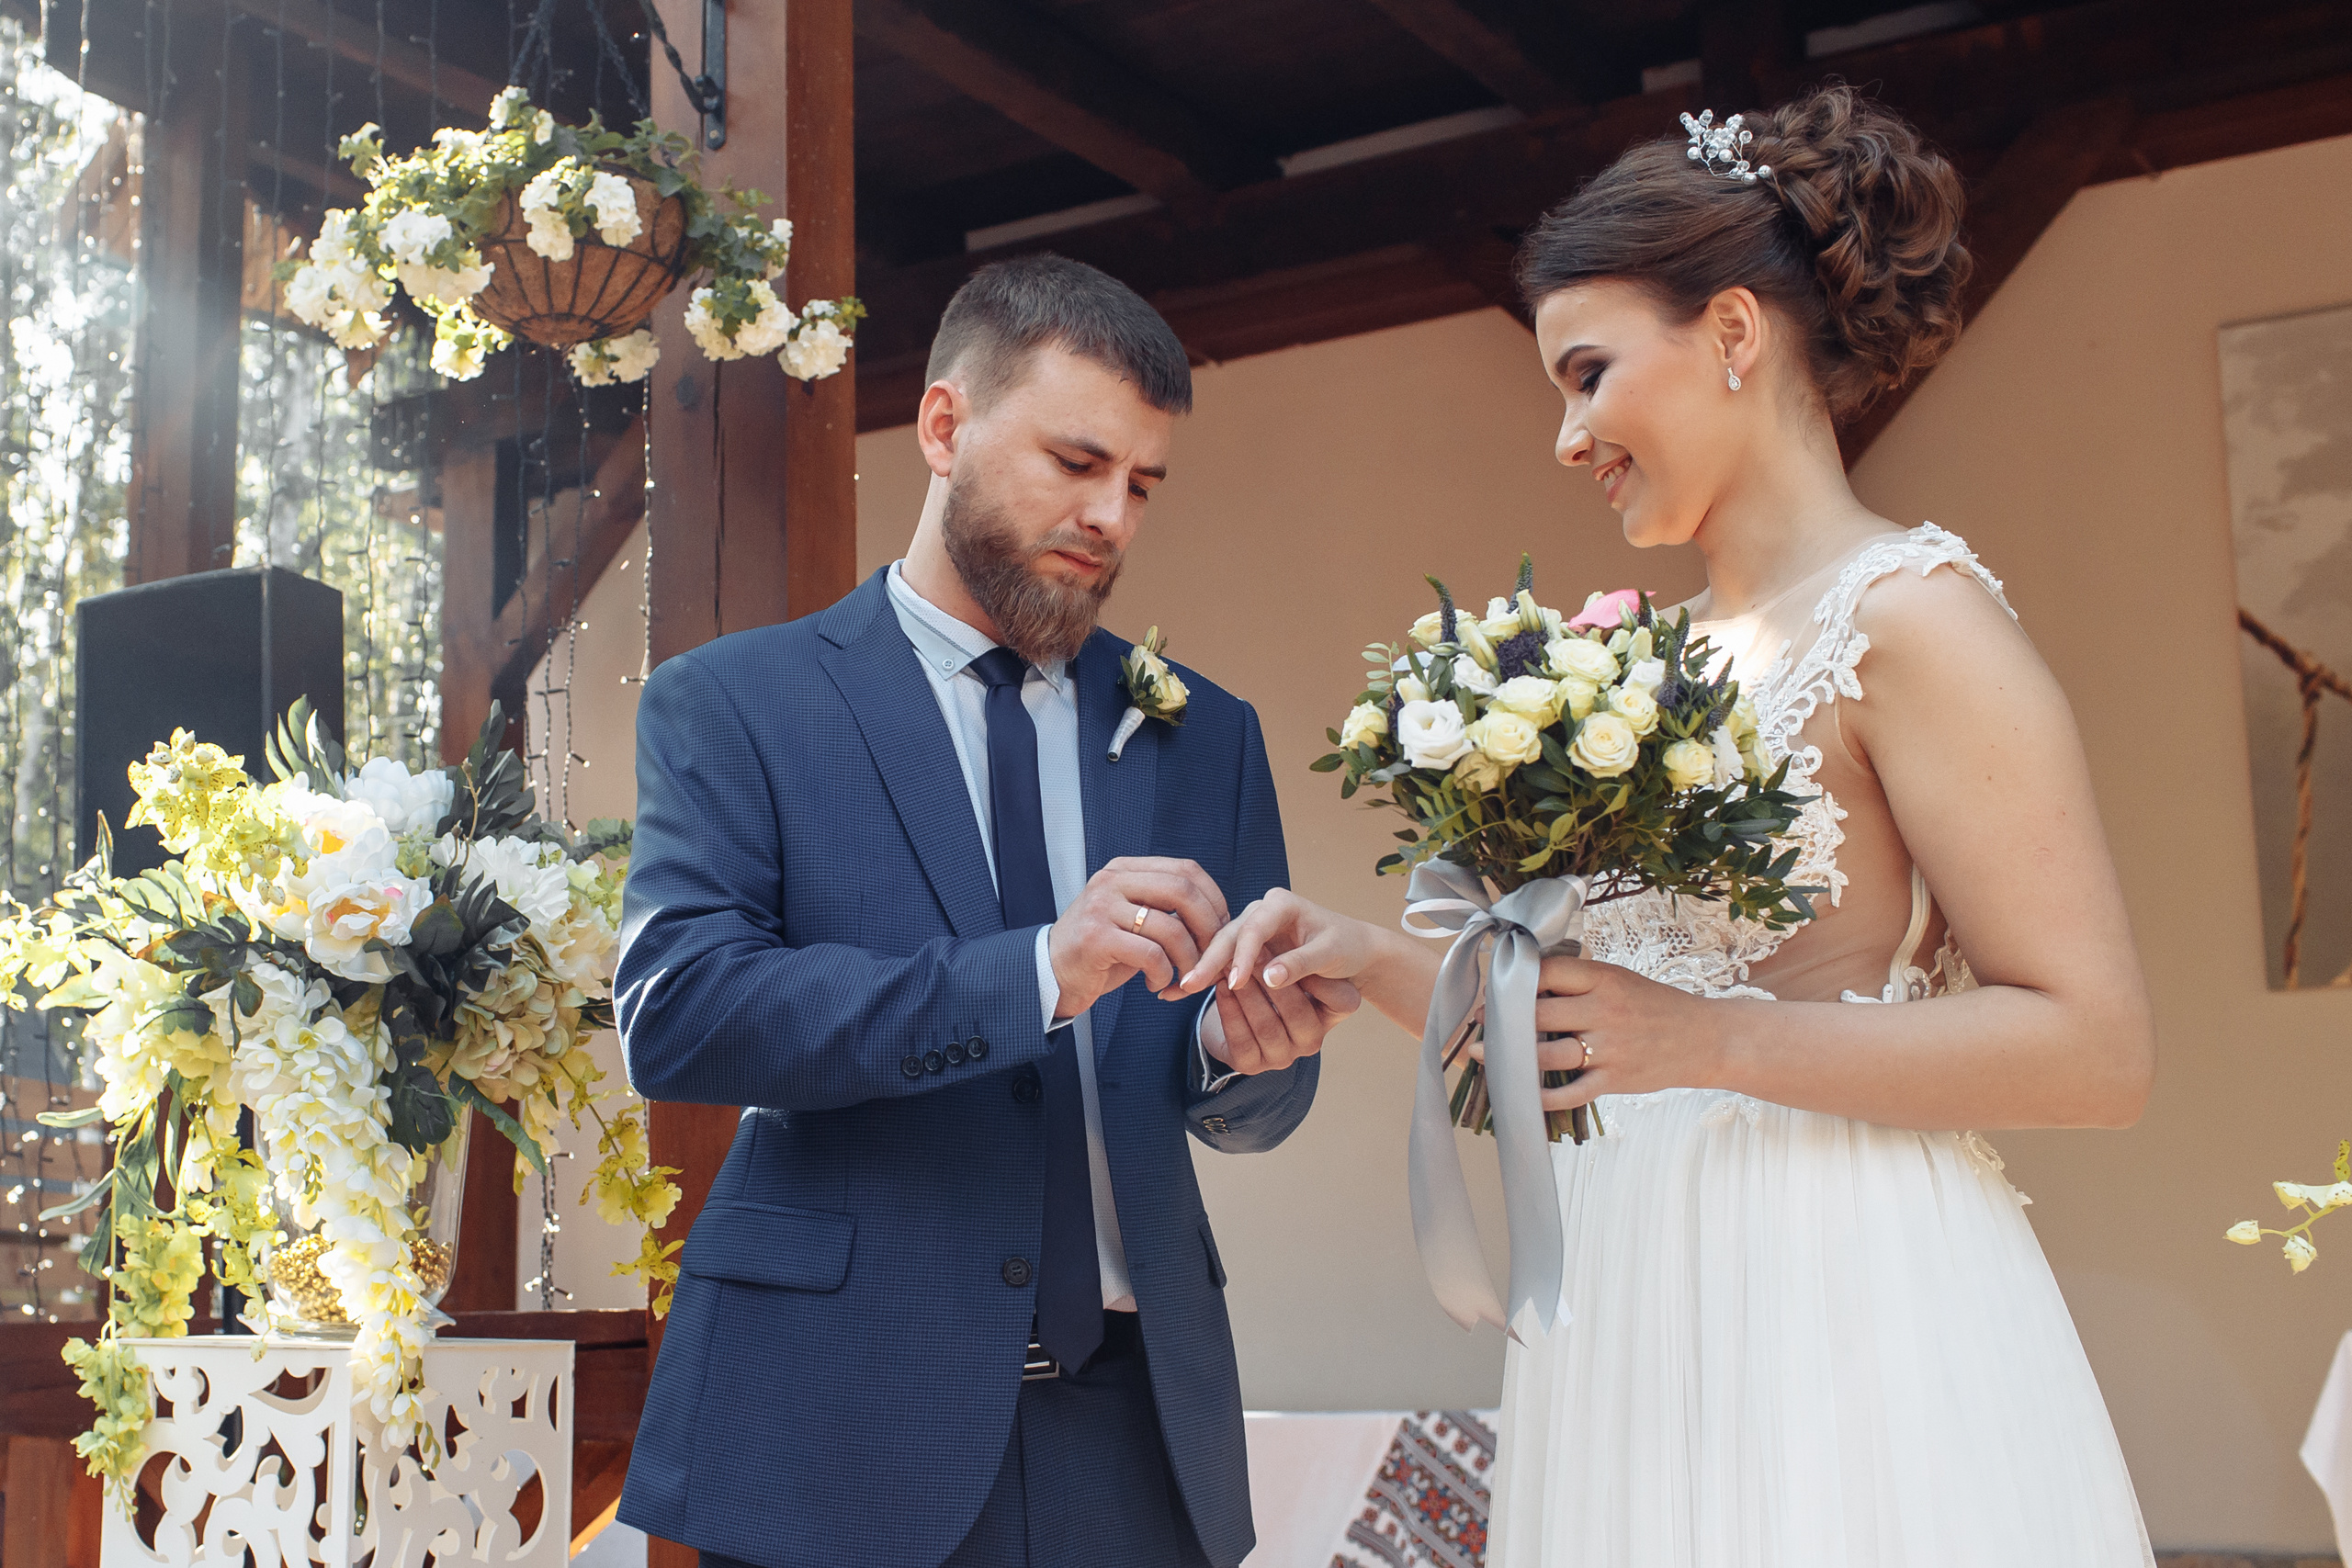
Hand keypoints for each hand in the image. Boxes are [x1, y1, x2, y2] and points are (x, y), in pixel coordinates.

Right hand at [1048, 856, 1229, 1020]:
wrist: (1051, 972)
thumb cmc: (1102, 949)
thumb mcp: (1132, 915)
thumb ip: (1164, 905)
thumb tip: (1218, 913)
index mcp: (1125, 869)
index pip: (1186, 869)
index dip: (1214, 898)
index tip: (1222, 927)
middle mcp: (1111, 881)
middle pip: (1183, 892)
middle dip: (1209, 927)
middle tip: (1212, 955)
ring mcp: (1101, 908)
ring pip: (1171, 929)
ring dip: (1188, 961)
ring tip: (1184, 977)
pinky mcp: (1096, 939)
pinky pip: (1151, 955)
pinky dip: (1164, 975)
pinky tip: (1156, 984)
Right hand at [1175, 887, 1382, 996]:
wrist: (1353, 946)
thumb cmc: (1346, 947)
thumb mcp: (1330, 955)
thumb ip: (1300, 964)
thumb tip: (1269, 978)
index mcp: (1283, 904)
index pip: (1255, 928)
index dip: (1243, 956)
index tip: (1235, 983)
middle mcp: (1263, 909)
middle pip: (1230, 934)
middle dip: (1210, 960)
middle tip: (1189, 985)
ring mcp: (1253, 924)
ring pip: (1222, 945)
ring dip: (1204, 967)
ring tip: (1180, 990)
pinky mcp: (1249, 941)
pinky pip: (1226, 956)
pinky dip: (1211, 972)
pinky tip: (1188, 989)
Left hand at [1203, 966, 1360, 1074]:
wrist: (1250, 1005)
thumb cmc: (1284, 967)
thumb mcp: (1300, 956)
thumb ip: (1300, 954)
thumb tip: (1282, 943)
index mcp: (1338, 1012)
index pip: (1337, 998)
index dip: (1309, 975)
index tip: (1288, 952)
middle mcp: (1314, 1040)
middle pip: (1295, 1010)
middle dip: (1269, 979)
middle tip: (1251, 951)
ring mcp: (1284, 1057)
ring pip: (1266, 1024)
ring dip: (1247, 993)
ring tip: (1233, 964)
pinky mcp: (1253, 1065)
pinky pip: (1240, 1039)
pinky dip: (1229, 1010)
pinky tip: (1221, 986)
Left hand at [1479, 955, 1727, 1111]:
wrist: (1705, 1039)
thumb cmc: (1656, 1006)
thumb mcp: (1620, 979)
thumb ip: (1579, 979)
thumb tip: (1529, 980)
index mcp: (1604, 979)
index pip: (1547, 972)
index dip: (1514, 980)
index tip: (1494, 989)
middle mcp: (1604, 1011)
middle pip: (1539, 1013)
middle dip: (1504, 1020)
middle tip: (1481, 1023)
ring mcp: (1609, 1048)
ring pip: (1547, 1054)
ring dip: (1512, 1059)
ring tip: (1486, 1056)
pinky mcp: (1614, 1080)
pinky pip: (1570, 1093)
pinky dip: (1542, 1096)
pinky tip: (1521, 1093)